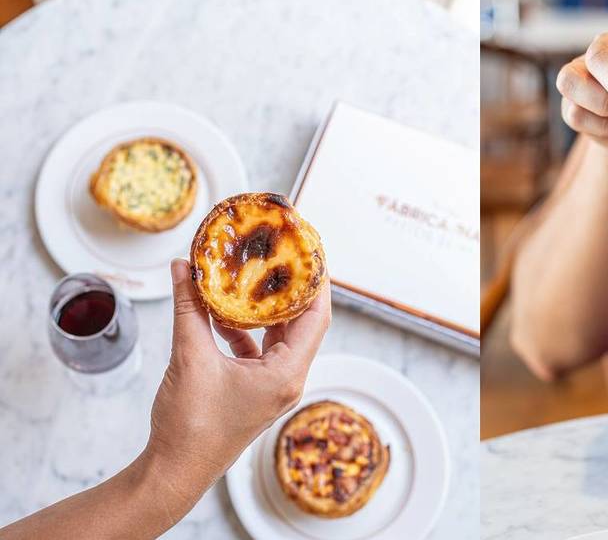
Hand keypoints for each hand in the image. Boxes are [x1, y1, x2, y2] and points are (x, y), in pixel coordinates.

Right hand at [146, 259, 331, 491]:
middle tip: (280, 257)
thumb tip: (184, 268)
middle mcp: (287, 380)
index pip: (316, 317)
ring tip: (251, 278)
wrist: (175, 471)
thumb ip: (189, 309)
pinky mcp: (254, 391)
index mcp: (286, 373)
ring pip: (278, 337)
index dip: (316, 282)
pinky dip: (245, 331)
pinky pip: (259, 351)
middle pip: (301, 324)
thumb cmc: (190, 426)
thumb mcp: (190, 357)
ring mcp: (272, 387)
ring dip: (264, 310)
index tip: (309, 253)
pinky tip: (222, 314)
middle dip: (289, 290)